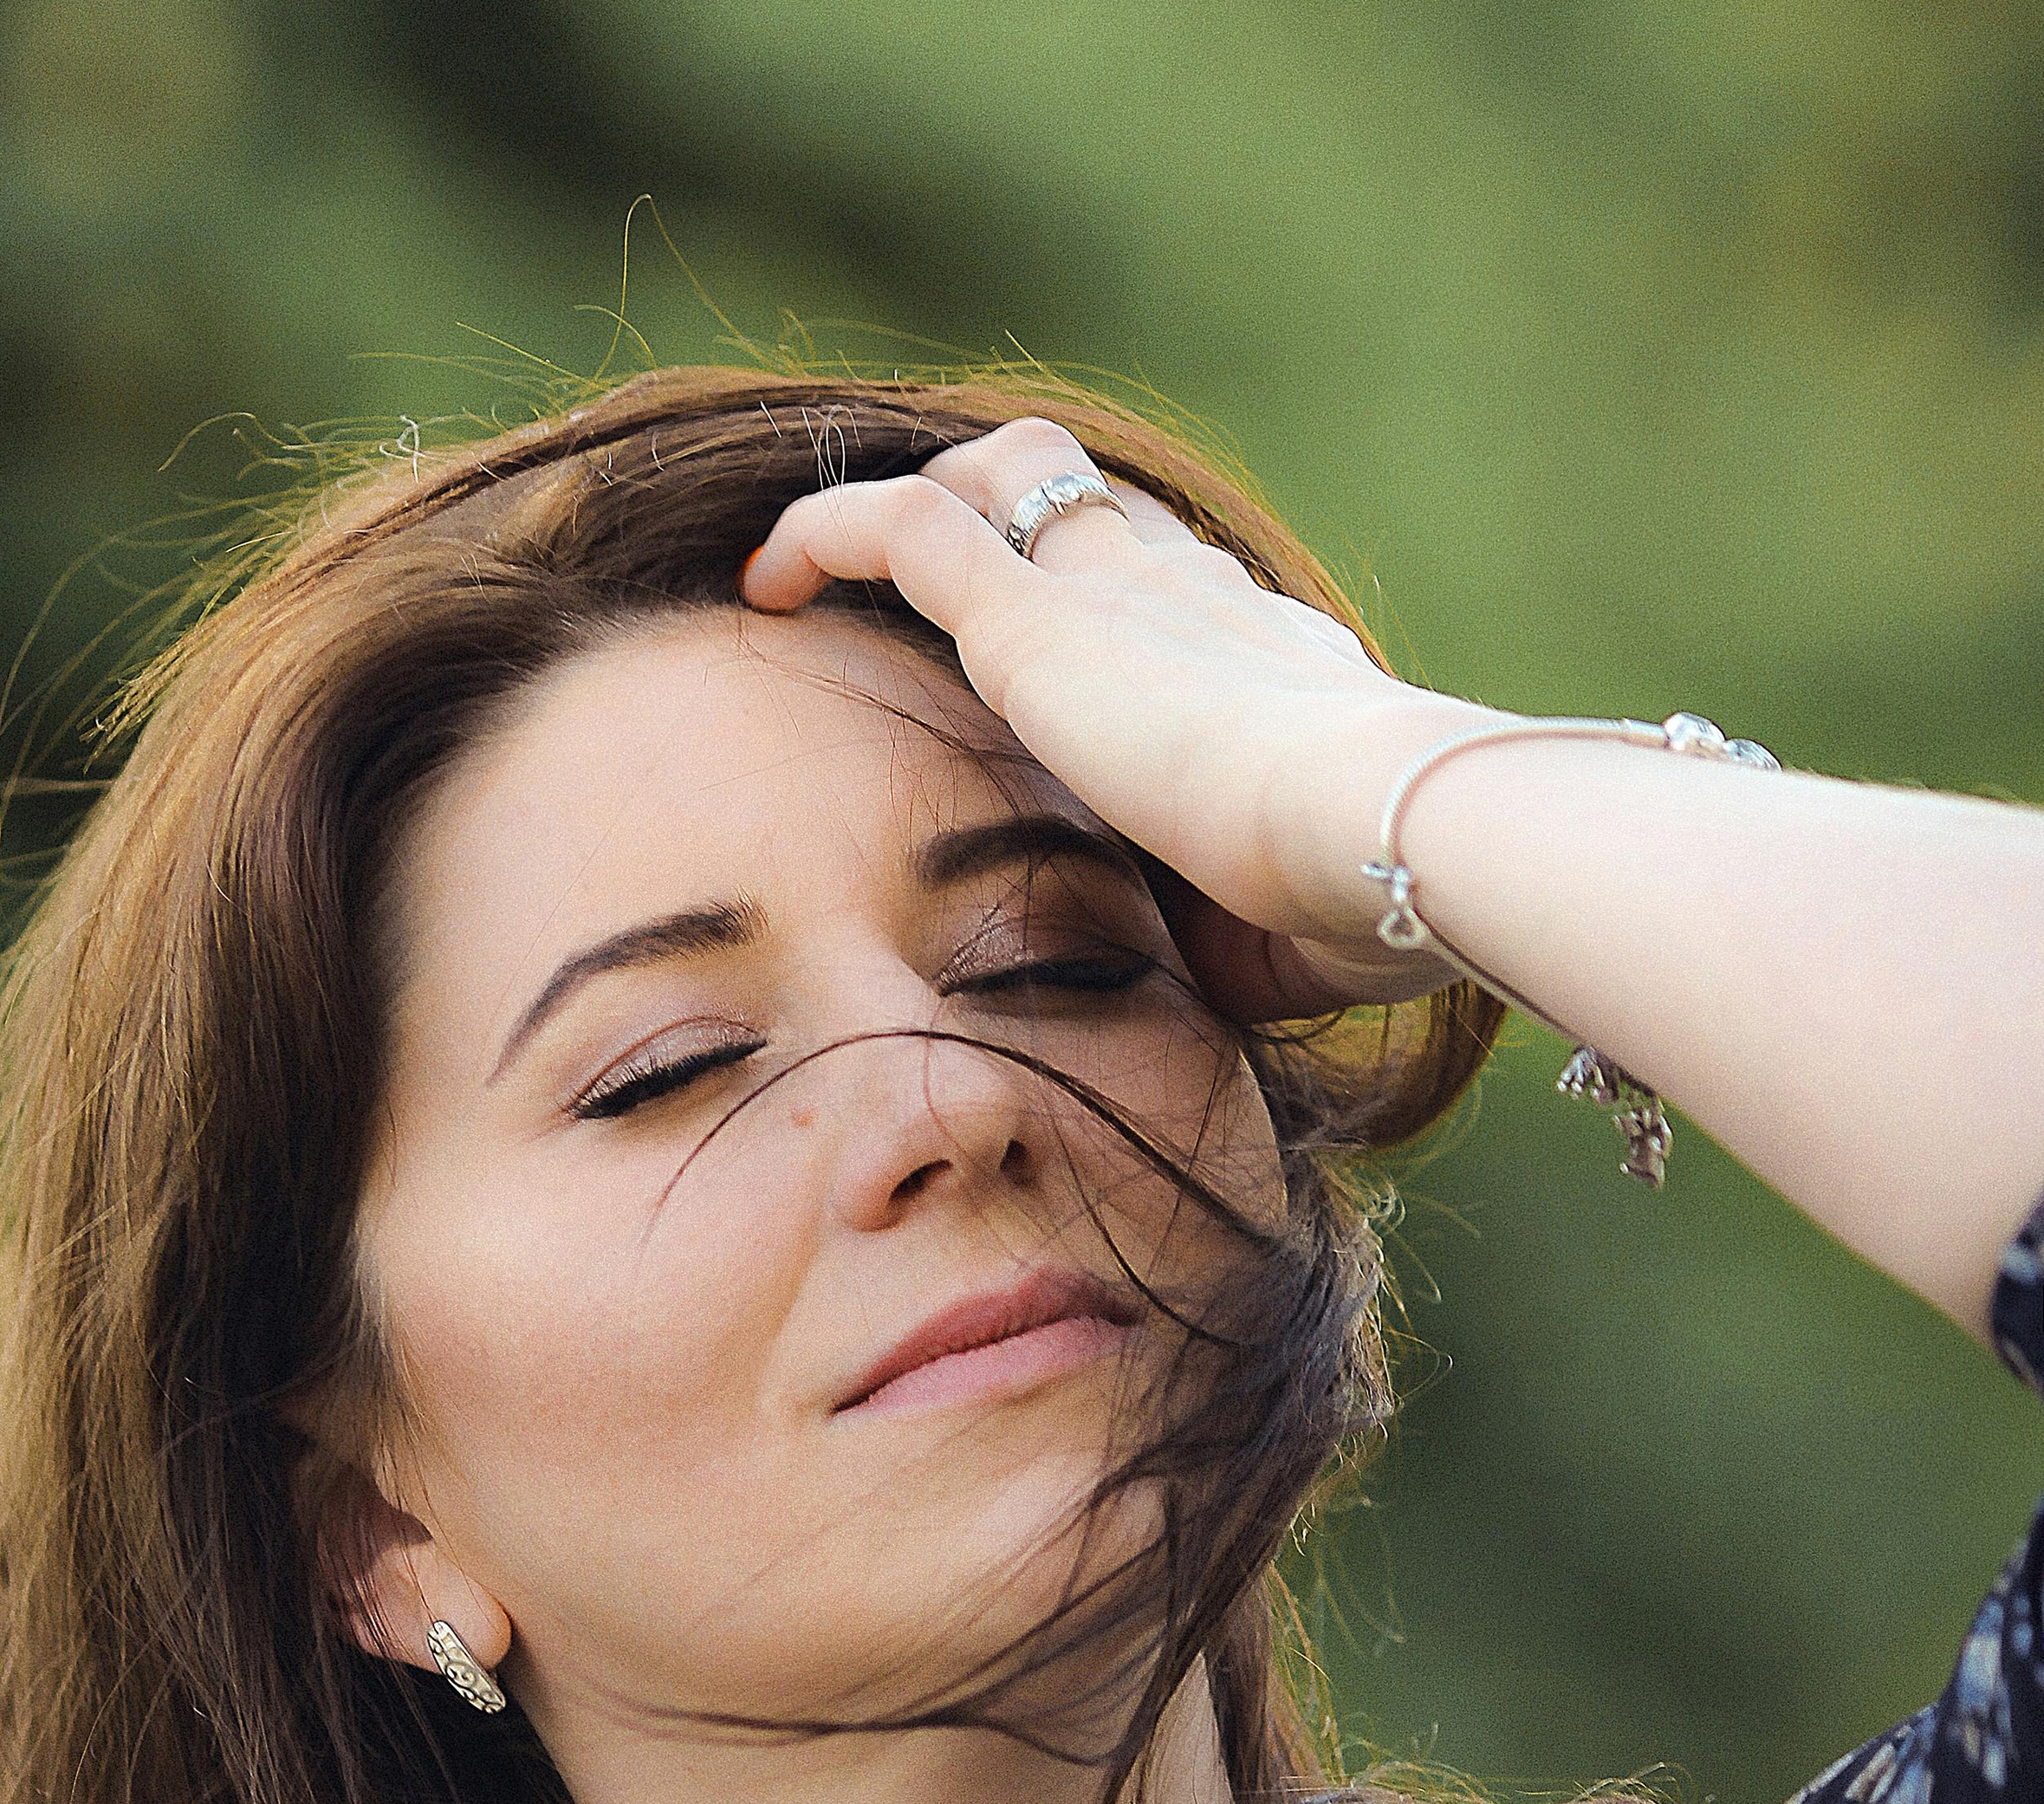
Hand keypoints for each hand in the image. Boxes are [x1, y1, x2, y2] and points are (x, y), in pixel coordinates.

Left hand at [739, 415, 1528, 1021]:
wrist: (1385, 834)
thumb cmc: (1365, 900)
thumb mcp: (1286, 919)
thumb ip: (1223, 928)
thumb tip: (1184, 977)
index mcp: (1266, 660)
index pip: (1175, 586)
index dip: (1106, 588)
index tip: (1055, 647)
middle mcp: (1189, 595)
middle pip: (1088, 501)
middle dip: (1009, 509)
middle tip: (931, 570)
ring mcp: (1113, 592)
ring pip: (1000, 477)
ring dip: (918, 501)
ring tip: (824, 567)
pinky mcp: (1037, 622)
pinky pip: (907, 531)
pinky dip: (830, 536)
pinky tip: (767, 581)